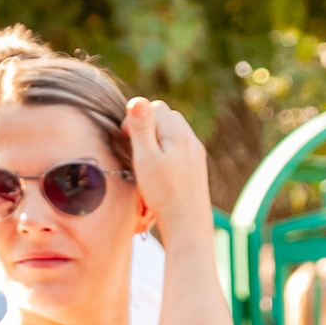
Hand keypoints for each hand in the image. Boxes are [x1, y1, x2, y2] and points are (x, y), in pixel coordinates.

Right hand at [122, 97, 212, 245]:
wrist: (187, 224)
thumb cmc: (163, 192)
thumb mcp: (145, 157)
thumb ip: (142, 127)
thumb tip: (138, 100)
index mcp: (178, 133)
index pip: (155, 107)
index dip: (137, 119)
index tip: (128, 138)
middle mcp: (191, 140)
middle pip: (166, 117)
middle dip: (149, 126)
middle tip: (137, 149)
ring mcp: (196, 154)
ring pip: (173, 133)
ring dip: (158, 139)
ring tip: (148, 161)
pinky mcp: (197, 168)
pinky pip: (180, 148)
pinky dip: (168, 152)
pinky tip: (161, 171)